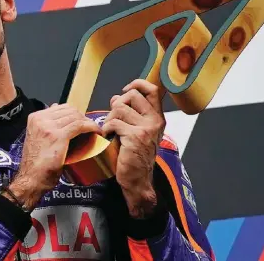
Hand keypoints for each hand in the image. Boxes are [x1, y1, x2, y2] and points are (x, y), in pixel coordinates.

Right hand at [7, 104, 100, 210]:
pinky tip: (96, 132)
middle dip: (83, 118)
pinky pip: (80, 126)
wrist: (30, 179)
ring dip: (88, 122)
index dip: (75, 114)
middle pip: (70, 110)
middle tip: (90, 128)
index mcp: (35, 118)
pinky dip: (91, 127)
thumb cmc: (35, 163)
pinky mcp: (58, 136)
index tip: (82, 122)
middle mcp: (41, 119)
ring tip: (95, 131)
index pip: (61, 107)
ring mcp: (49, 127)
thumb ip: (46, 124)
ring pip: (76, 117)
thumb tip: (56, 109)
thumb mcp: (37, 138)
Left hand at [100, 79, 165, 217]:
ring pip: (120, 108)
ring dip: (109, 118)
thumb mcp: (135, 131)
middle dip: (117, 104)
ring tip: (110, 130)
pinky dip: (106, 128)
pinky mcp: (135, 137)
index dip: (137, 84)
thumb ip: (128, 113)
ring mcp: (146, 129)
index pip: (152, 89)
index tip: (125, 90)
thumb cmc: (134, 156)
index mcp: (157, 117)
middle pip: (132, 95)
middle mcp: (155, 121)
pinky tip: (108, 137)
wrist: (137, 180)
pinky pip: (114, 122)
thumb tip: (116, 97)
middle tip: (114, 118)